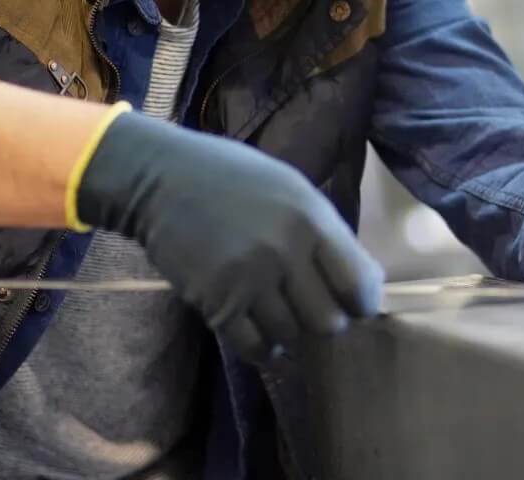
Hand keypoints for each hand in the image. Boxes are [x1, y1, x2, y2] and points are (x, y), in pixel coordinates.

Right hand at [75, 109, 384, 358]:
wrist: (161, 179)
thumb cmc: (233, 177)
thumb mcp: (293, 189)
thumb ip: (326, 233)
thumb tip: (361, 280)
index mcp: (311, 219)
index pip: (358, 284)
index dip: (362, 302)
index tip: (354, 304)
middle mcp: (285, 252)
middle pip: (327, 321)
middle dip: (324, 321)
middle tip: (310, 309)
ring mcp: (248, 280)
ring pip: (290, 335)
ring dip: (288, 331)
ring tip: (278, 313)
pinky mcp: (215, 302)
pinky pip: (253, 346)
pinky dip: (262, 347)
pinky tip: (260, 334)